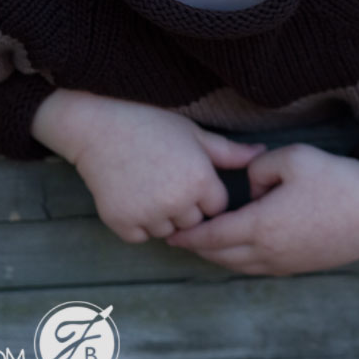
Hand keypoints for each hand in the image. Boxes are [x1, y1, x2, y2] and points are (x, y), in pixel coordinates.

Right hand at [31, 90, 263, 242]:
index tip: (182, 169)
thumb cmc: (147, 122)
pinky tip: (128, 192)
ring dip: (160, 216)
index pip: (216, 206)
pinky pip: (140, 236)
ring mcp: (149, 215)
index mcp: (201, 180)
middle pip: (194, 222)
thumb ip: (228, 151)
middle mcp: (178, 202)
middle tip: (160, 175)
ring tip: (143, 182)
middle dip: (182, 205)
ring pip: (167, 232)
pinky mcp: (123, 223)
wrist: (96, 123)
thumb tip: (262, 154)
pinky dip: (135, 222)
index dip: (201, 189)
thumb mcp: (192, 132)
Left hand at [167, 144, 358, 274]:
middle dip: (197, 248)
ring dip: (217, 257)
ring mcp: (287, 263)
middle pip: (221, 256)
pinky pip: (260, 268)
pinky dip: (240, 261)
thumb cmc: (334, 180)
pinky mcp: (302, 265)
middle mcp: (270, 251)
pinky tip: (237, 249)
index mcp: (261, 226)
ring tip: (202, 244)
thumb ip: (256, 168)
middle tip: (177, 238)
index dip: (188, 236)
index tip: (170, 233)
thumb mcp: (289, 158)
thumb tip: (249, 187)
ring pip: (240, 266)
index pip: (212, 237)